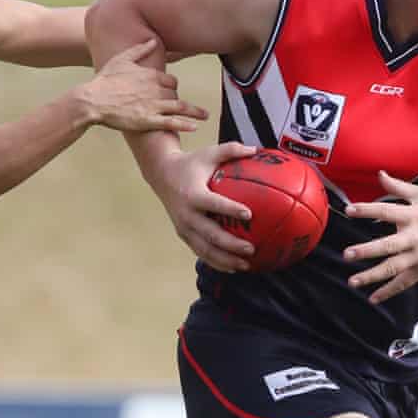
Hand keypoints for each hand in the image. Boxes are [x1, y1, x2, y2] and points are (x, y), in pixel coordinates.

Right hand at [81, 39, 207, 132]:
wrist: (92, 100)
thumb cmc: (104, 80)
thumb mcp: (122, 59)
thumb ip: (139, 50)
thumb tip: (153, 40)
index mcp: (150, 74)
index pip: (170, 80)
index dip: (171, 86)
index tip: (169, 91)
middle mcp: (154, 89)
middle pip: (175, 93)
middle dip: (178, 98)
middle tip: (182, 106)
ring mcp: (152, 105)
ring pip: (180, 107)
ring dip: (195, 112)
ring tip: (205, 115)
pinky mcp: (148, 120)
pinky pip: (171, 122)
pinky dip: (185, 124)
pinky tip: (195, 127)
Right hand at [148, 142, 258, 272]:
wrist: (161, 175)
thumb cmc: (191, 164)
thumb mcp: (209, 153)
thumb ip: (231, 150)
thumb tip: (256, 149)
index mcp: (193, 194)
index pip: (214, 204)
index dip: (230, 209)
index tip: (249, 214)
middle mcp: (187, 214)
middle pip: (210, 234)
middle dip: (231, 244)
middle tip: (251, 248)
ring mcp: (183, 227)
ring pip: (205, 249)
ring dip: (225, 260)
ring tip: (246, 265)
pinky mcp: (183, 235)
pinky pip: (201, 252)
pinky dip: (216, 262)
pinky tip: (233, 268)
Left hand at [342, 170, 417, 303]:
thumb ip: (398, 186)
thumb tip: (379, 174)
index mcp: (413, 216)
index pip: (386, 211)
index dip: (366, 210)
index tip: (348, 210)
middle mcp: (414, 237)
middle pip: (388, 245)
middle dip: (367, 251)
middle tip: (347, 254)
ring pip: (394, 268)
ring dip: (372, 276)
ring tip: (353, 281)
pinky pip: (404, 282)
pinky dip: (388, 291)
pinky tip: (373, 297)